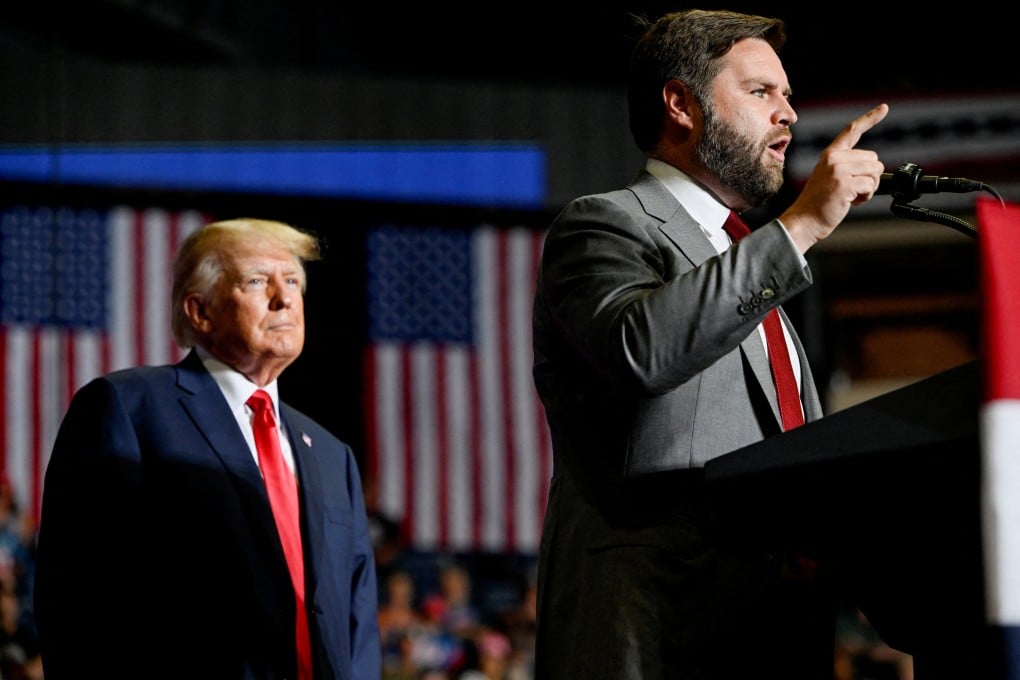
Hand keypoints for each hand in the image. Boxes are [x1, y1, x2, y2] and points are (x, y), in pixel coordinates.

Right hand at [781, 103, 888, 252]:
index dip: (870, 118)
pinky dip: (866, 197)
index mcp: (830, 154)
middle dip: (870, 176)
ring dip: (869, 187)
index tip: (884, 107)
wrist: (804, 220)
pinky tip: (850, 202)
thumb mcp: (829, 177)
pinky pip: (871, 185)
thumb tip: (874, 167)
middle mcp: (834, 158)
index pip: (852, 131)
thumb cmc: (818, 204)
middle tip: (852, 189)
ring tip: (850, 196)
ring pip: (875, 171)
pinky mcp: (844, 183)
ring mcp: (839, 170)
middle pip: (873, 159)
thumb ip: (848, 166)